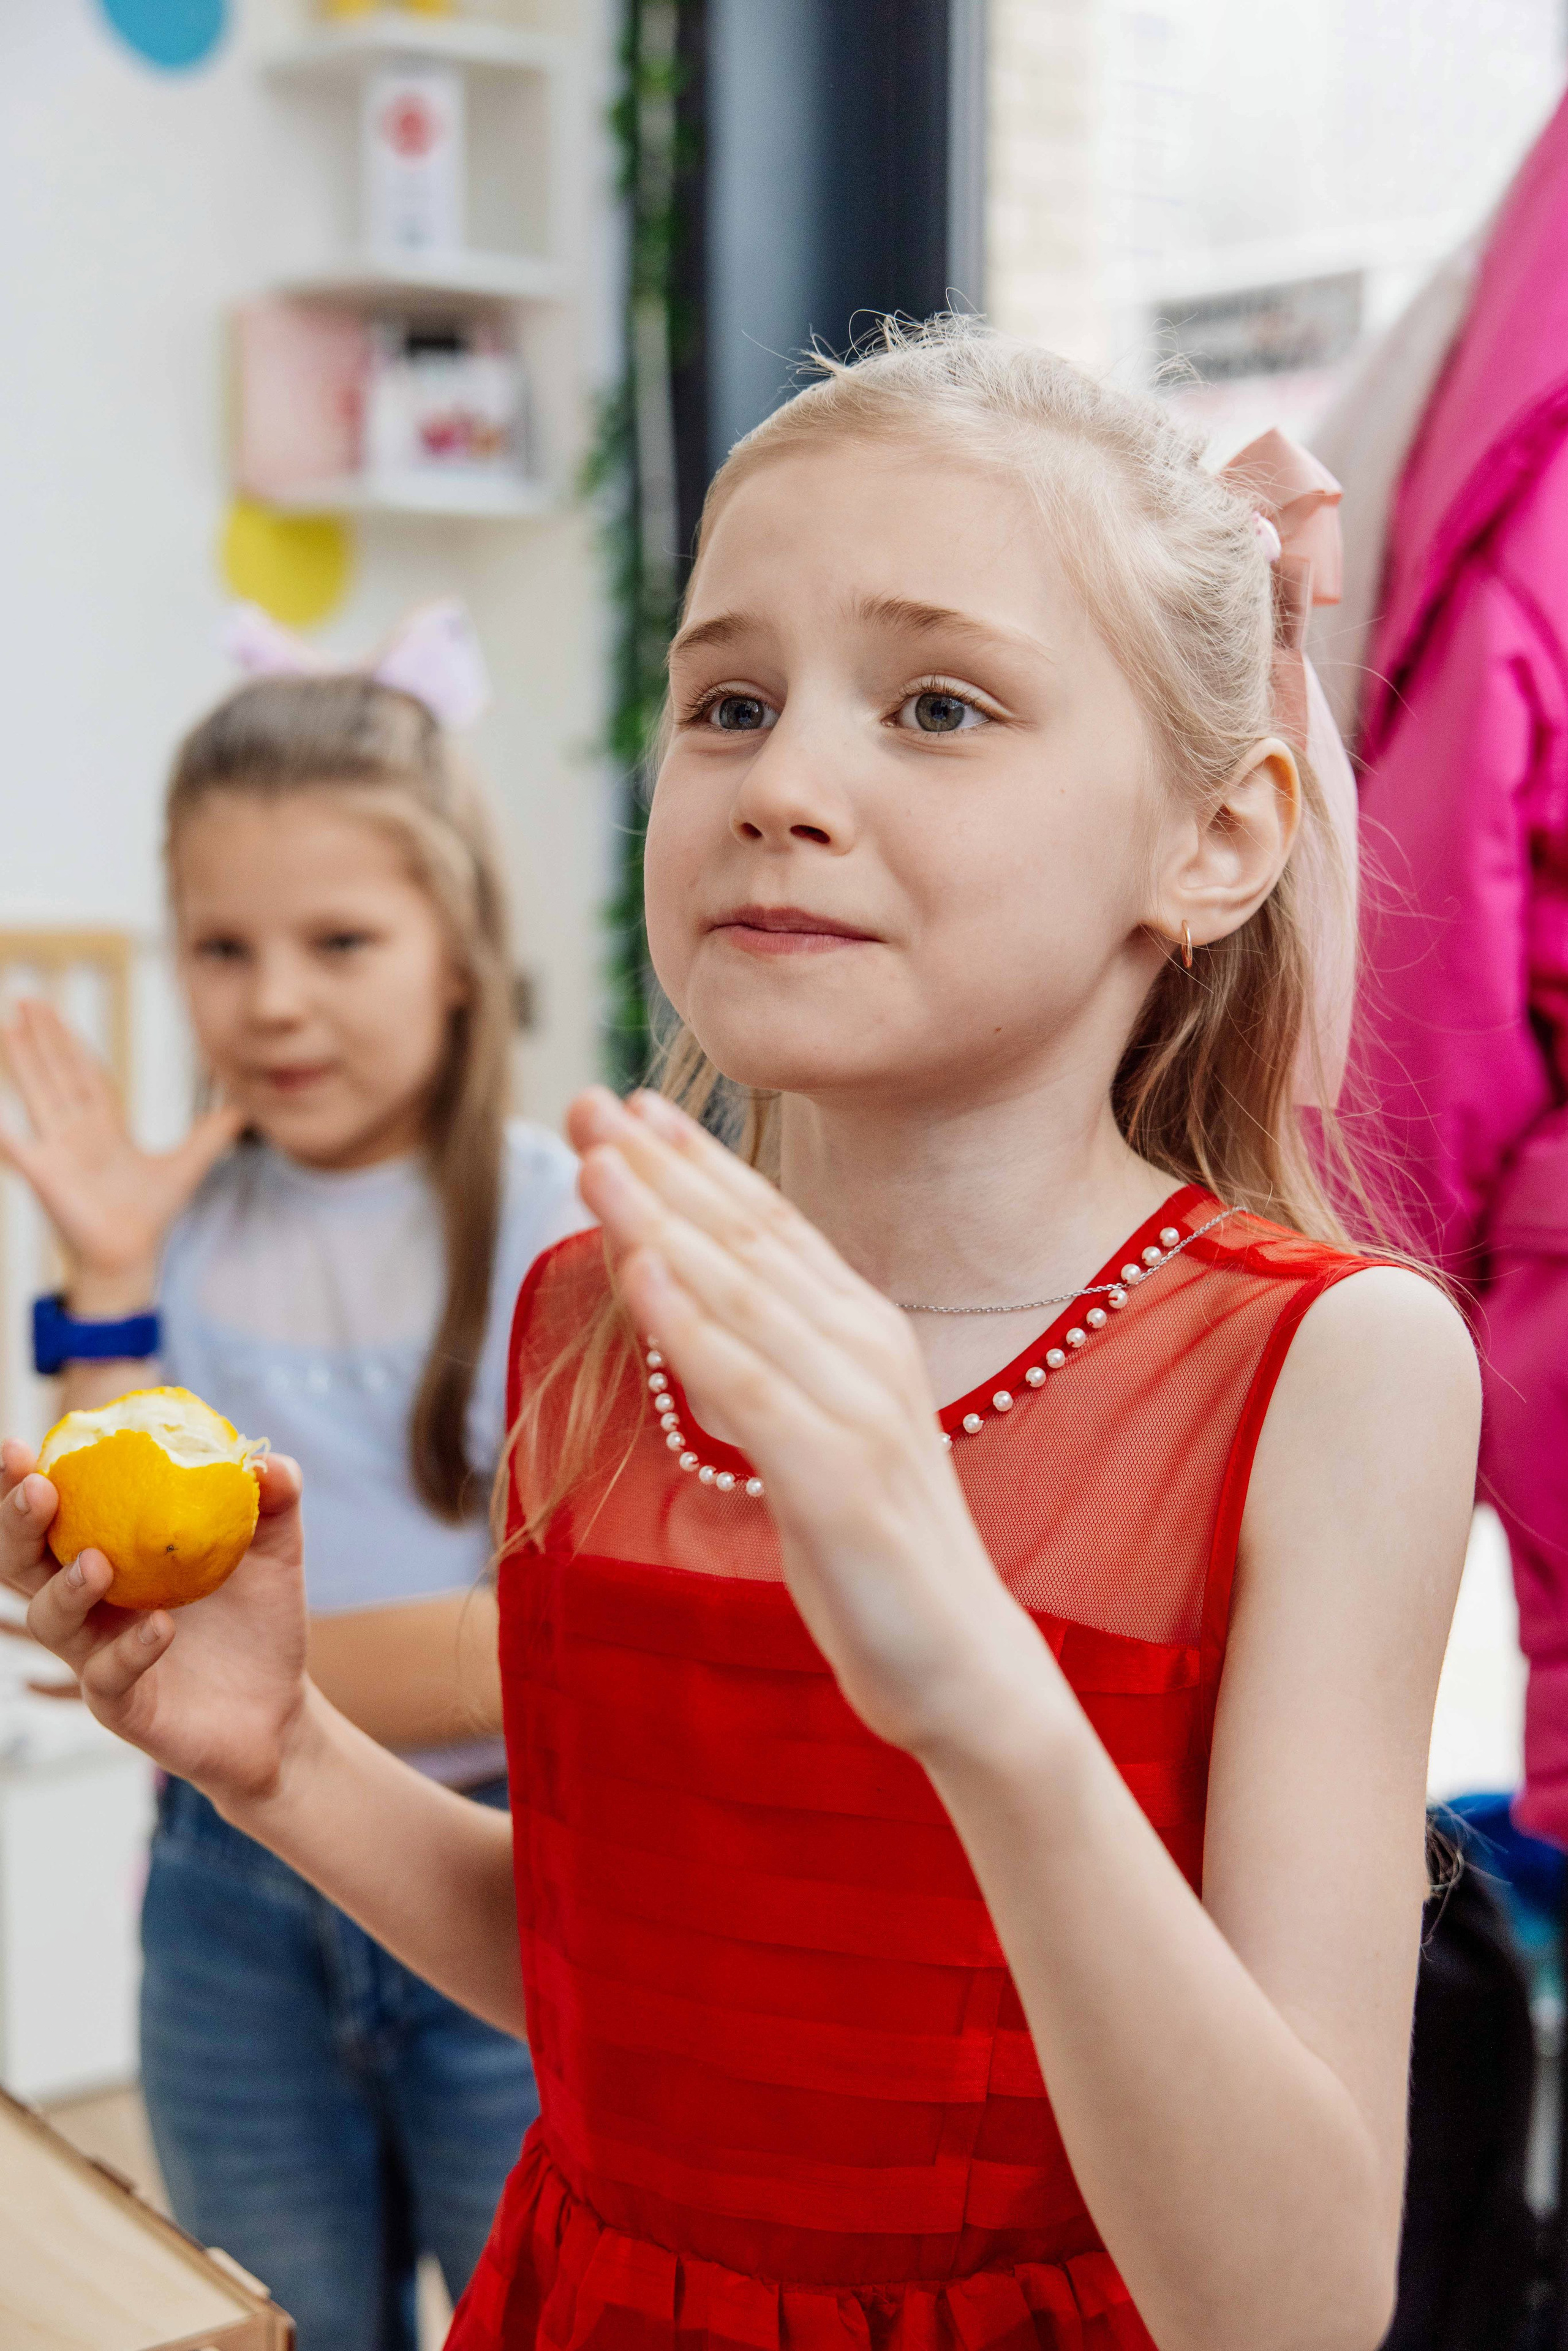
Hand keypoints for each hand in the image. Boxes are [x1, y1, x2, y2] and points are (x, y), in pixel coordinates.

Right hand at [0, 999, 242, 1295]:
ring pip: (39, 1096)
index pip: (86, 1074)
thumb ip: (215, 1133)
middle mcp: (77, 1133)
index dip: (73, 1043)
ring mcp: (58, 1152)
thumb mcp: (188, 1164)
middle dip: (43, 1038)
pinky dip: (5, 1136)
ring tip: (7, 1028)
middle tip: (26, 999)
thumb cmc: (150, 1213)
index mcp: (106, 1127)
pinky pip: (20, 1151)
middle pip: (58, 1073)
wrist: (130, 1256)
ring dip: (22, 1063)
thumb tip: (248, 1107)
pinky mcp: (47, 1176)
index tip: (57, 1013)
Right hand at [0, 1439, 311, 1807]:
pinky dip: (128, 1649)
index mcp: (110, 1555)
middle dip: (17, 1524)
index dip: (24, 1483)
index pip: (53, 1515)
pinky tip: (160, 1627)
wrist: (279, 1709)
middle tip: (37, 1490)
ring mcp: (98, 1657)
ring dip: (66, 1589)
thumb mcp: (274, 1551)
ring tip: (97, 1563)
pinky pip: (108, 1679)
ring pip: (52, 1623)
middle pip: (22, 1565)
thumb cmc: (258, 1622)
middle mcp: (91, 1605)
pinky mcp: (122, 1705)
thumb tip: (267, 1461)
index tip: (18, 1447)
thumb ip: (275, 1501)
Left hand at [567, 1088, 1048, 1757]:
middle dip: (662, 1168)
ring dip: (662, 1221)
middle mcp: (867, 1350)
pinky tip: (640, 1272)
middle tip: (590, 1099)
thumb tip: (679, 1293)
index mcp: (865, 1334)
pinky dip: (690, 1326)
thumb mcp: (811, 1436)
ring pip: (741, 1296)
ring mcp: (858, 1410)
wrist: (962, 1666)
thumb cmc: (877, 1556)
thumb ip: (756, 1362)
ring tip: (595, 1159)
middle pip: (748, 1240)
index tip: (631, 1108)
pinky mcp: (838, 1478)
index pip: (770, 1226)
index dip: (698, 1162)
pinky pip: (748, 1387)